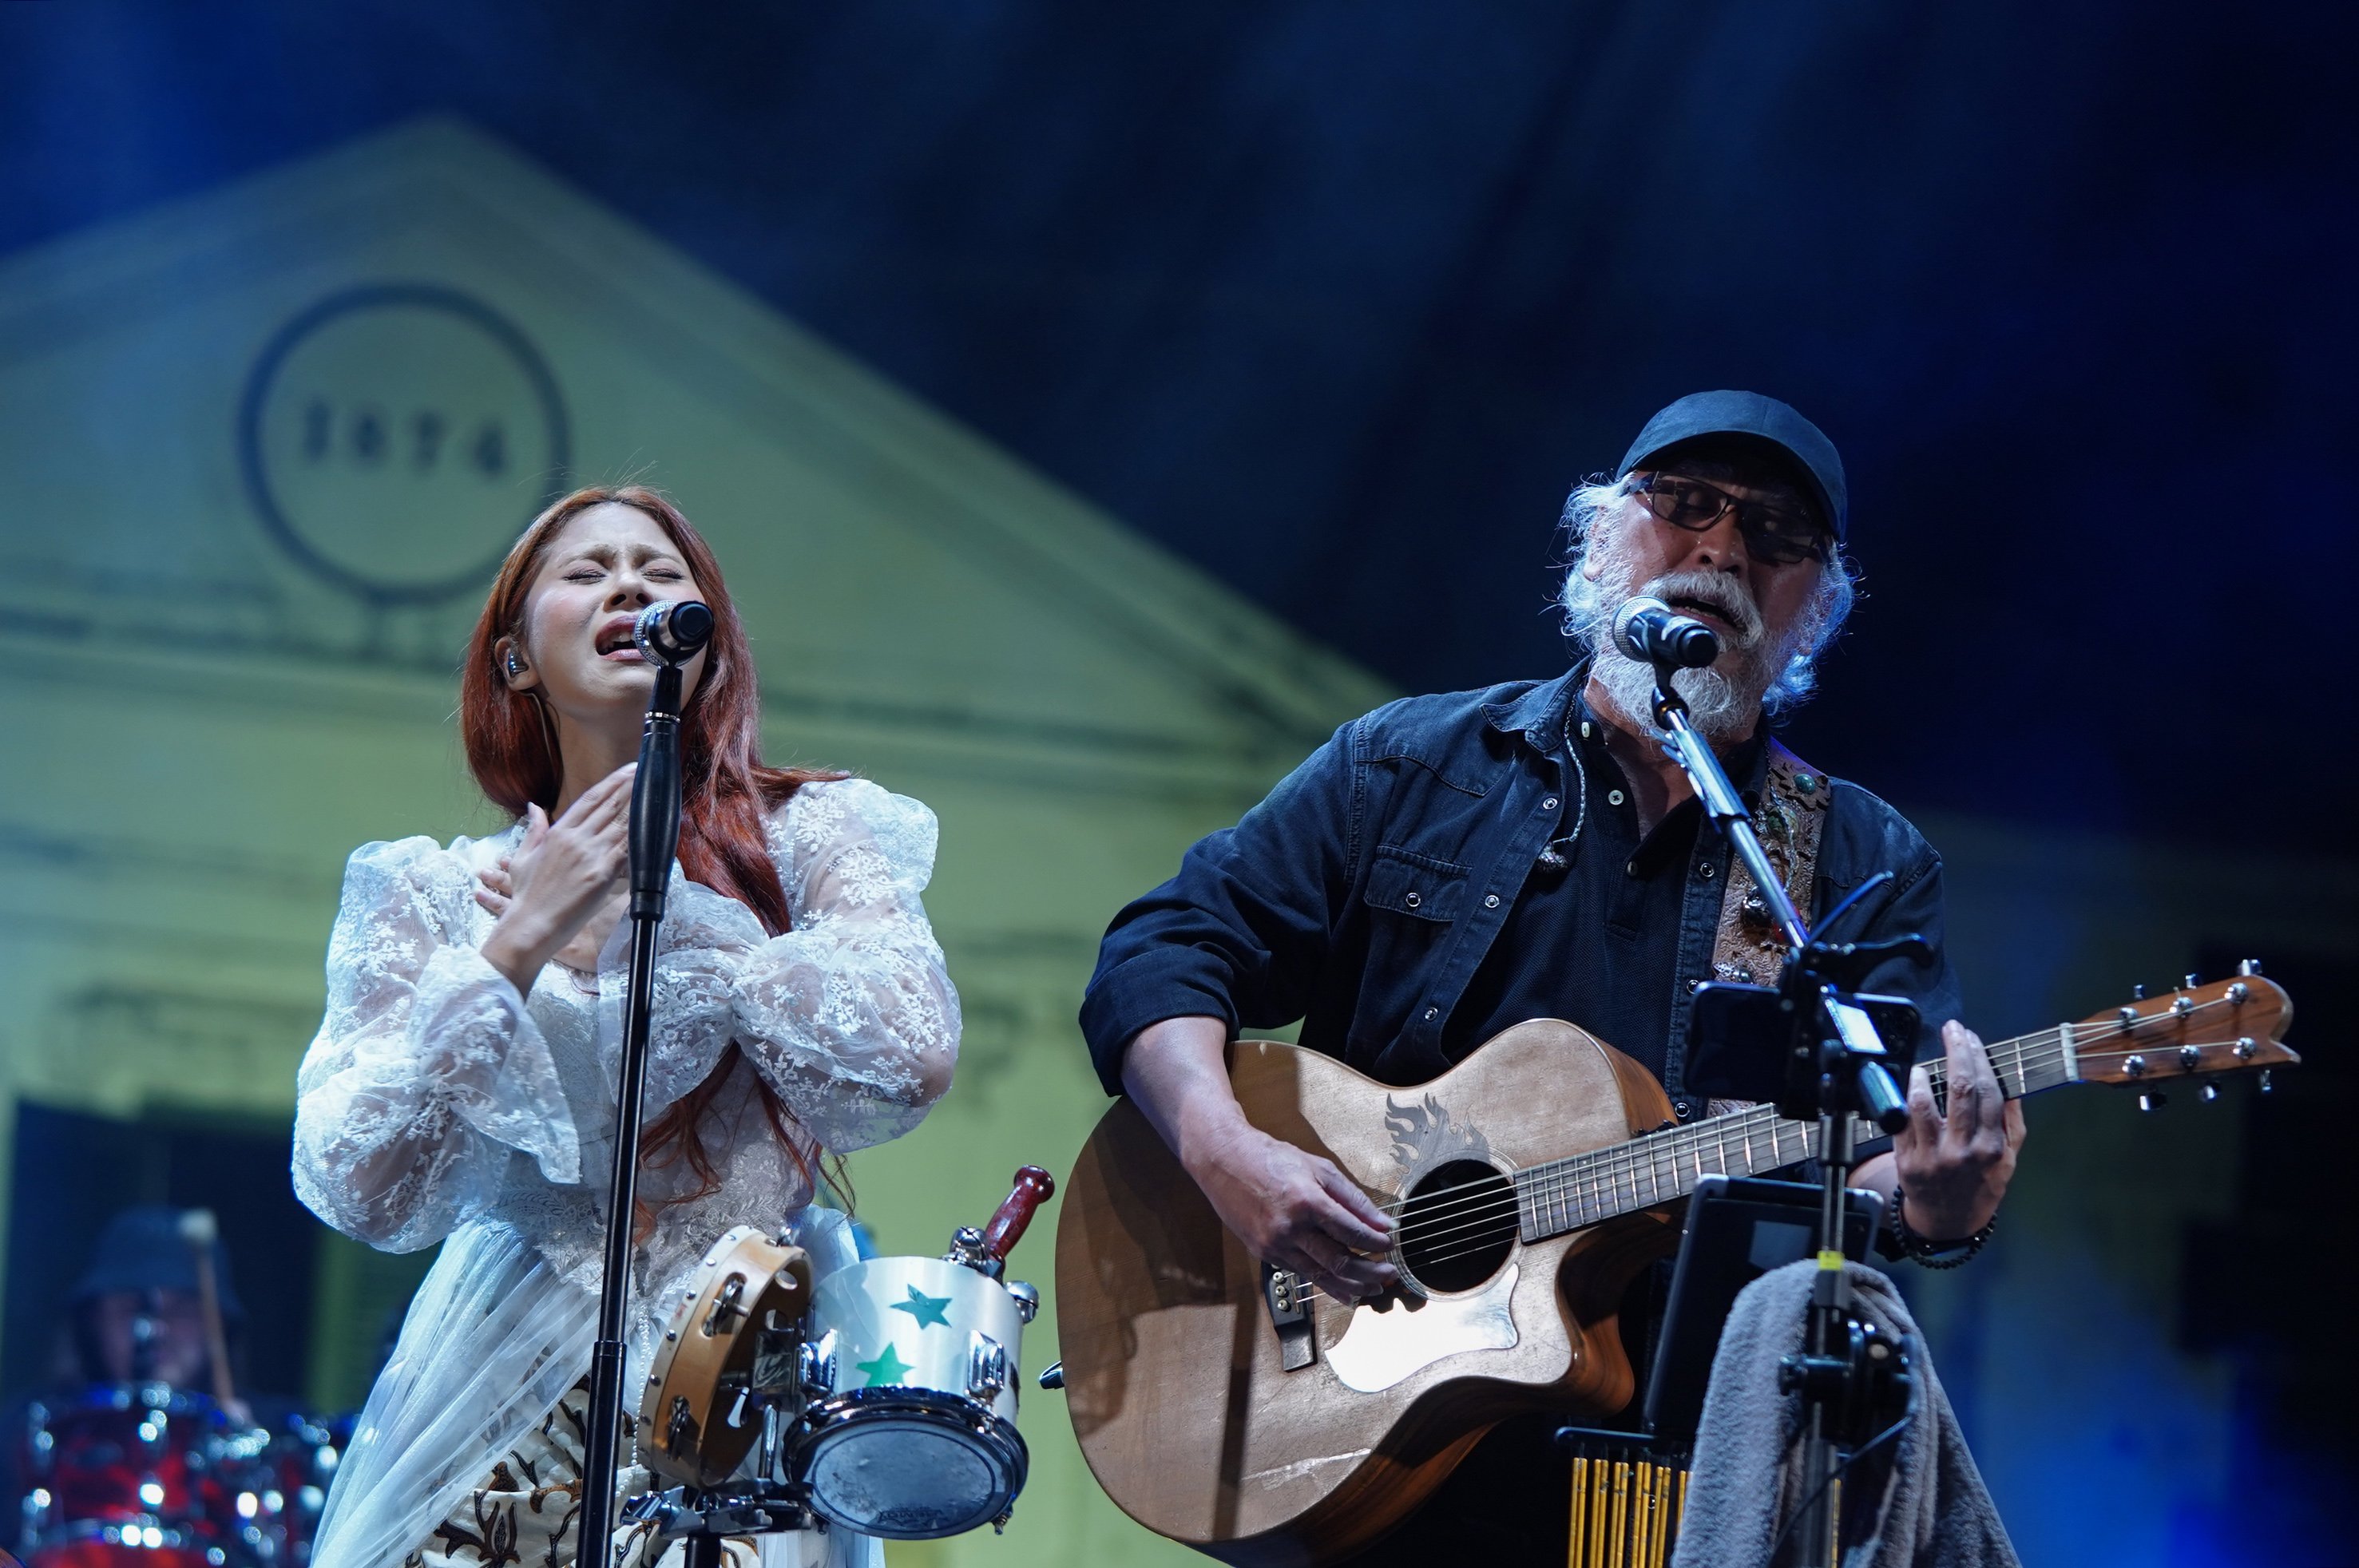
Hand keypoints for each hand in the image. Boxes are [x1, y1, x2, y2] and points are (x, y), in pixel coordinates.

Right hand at [477, 764, 634, 989]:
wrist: (530, 926)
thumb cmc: (527, 896)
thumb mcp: (522, 858)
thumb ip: (534, 829)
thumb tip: (534, 806)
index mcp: (558, 833)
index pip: (590, 799)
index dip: (611, 783)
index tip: (627, 770)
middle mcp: (575, 839)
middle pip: (609, 806)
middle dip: (630, 787)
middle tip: (648, 771)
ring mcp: (590, 855)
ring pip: (621, 823)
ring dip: (639, 806)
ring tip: (655, 789)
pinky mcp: (602, 873)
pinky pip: (627, 849)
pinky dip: (641, 835)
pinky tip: (653, 823)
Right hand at [1184, 1122, 1397, 1304]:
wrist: (1224, 1161)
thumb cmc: (1271, 1159)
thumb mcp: (1318, 1168)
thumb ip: (1353, 1198)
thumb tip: (1382, 1223)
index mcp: (1307, 1202)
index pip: (1352, 1231)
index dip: (1376, 1242)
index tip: (1389, 1245)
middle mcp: (1290, 1229)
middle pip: (1339, 1262)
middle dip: (1369, 1272)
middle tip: (1388, 1274)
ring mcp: (1275, 1245)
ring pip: (1320, 1276)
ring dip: (1351, 1286)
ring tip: (1371, 1289)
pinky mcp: (1264, 1253)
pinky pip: (1301, 1273)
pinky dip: (1325, 1282)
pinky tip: (1342, 1287)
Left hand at [1891, 1020, 2026, 1239]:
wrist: (1949, 1222)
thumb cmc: (1981, 1185)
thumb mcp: (2008, 1160)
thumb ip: (2012, 1124)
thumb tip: (2010, 1085)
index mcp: (1992, 1147)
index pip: (1990, 1092)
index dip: (1981, 1059)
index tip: (1973, 1038)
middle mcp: (1963, 1150)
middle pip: (1962, 1089)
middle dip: (1958, 1052)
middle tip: (1954, 1030)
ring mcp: (1933, 1155)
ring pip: (1926, 1103)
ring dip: (1926, 1072)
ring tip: (1928, 1057)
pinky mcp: (1907, 1160)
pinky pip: (1904, 1120)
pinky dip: (1907, 1095)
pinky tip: (1911, 1080)